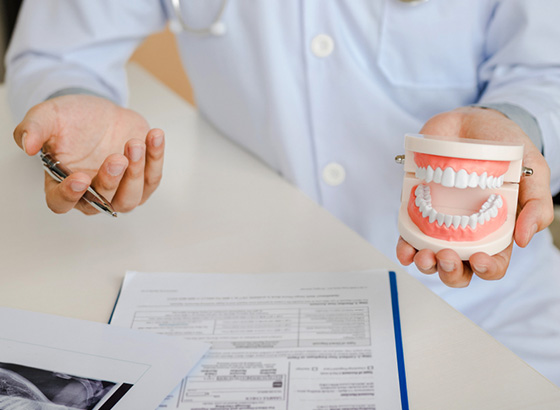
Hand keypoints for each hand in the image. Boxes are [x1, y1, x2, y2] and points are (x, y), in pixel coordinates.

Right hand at [13, 94, 164, 214]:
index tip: (79, 178)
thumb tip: (26, 145)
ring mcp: (120, 189)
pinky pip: (153, 177)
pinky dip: (156, 157)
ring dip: (136, 173)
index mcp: (62, 184)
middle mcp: (92, 194)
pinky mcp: (143, 179)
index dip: (70, 195)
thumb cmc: (72, 120)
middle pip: (103, 201)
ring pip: (131, 197)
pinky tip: (154, 136)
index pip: (61, 203)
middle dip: (111, 180)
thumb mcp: (48, 116)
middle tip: (117, 158)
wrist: (99, 112)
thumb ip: (34, 128)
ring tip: (135, 144)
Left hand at [396, 106, 553, 286]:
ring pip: (431, 258)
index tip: (480, 259)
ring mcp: (440, 222)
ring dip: (426, 265)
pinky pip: (408, 236)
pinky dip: (405, 248)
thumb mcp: (533, 170)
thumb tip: (524, 238)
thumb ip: (537, 203)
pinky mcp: (417, 209)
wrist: (472, 122)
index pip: (493, 263)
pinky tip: (406, 249)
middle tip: (447, 256)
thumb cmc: (505, 147)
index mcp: (496, 231)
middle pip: (458, 268)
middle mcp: (466, 232)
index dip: (487, 270)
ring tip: (425, 255)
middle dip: (451, 272)